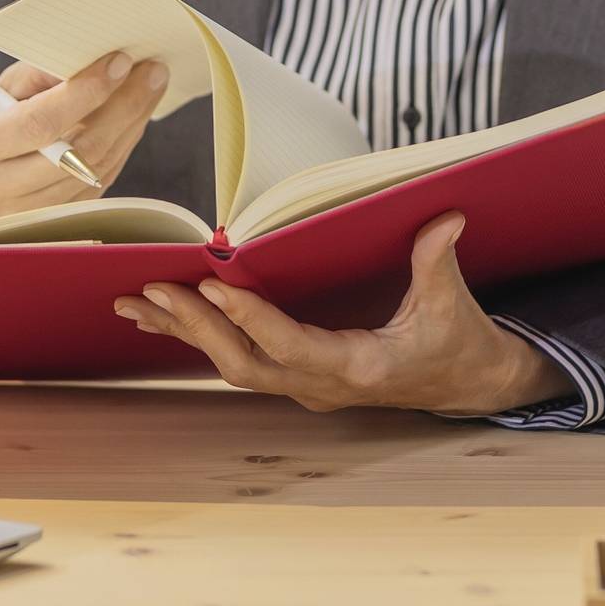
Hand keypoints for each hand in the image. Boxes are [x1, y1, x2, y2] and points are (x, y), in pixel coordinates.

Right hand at [0, 51, 168, 222]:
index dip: (84, 93)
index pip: (38, 123)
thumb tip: (89, 61)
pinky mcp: (54, 222)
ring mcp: (25, 214)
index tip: (119, 62)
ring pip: (94, 169)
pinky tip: (136, 116)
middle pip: (76, 152)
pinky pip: (99, 181)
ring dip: (131, 125)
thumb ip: (36, 74)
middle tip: (152, 71)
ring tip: (150, 87)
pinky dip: (123, 145)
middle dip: (122, 107)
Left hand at [112, 212, 565, 416]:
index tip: (213, 282)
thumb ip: (438, 262)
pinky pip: (241, 361)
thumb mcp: (452, 306)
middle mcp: (323, 387)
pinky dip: (202, 337)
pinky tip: (165, 317)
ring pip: (234, 366)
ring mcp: (307, 387)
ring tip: (137, 304)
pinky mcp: (299, 379)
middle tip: (153, 290)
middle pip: (244, 364)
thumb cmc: (458, 344)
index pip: (291, 346)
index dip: (250, 318)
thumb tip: (447, 218)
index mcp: (359, 370)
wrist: (467, 385)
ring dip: (186, 334)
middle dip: (196, 327)